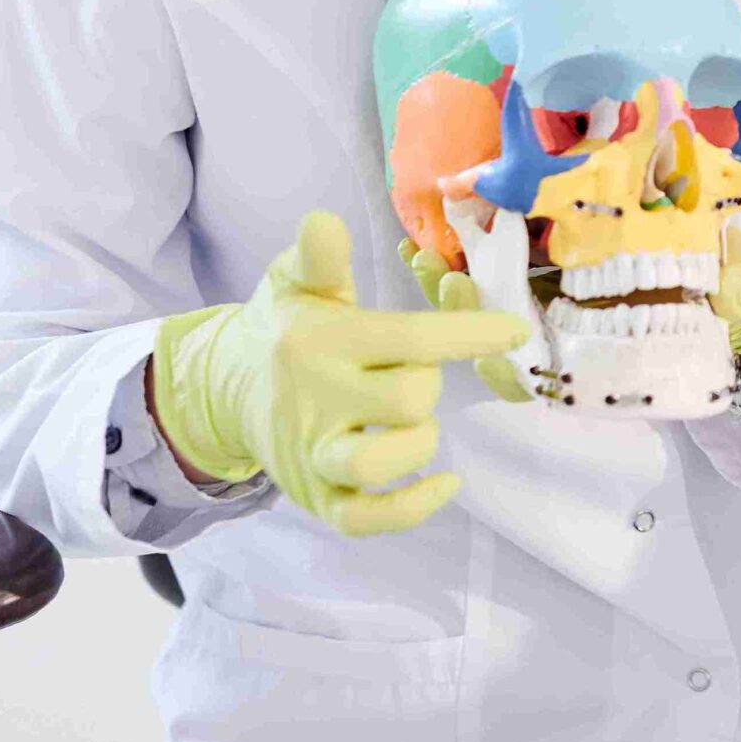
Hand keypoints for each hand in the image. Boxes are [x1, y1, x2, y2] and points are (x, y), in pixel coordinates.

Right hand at [149, 211, 525, 534]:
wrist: (226, 388)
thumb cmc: (286, 328)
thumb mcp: (295, 283)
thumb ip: (319, 258)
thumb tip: (324, 221)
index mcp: (323, 341)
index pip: (408, 338)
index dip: (470, 333)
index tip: (514, 331)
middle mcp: (317, 401)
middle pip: (407, 400)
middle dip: (429, 385)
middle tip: (412, 374)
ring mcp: (314, 455)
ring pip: (378, 464)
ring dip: (418, 445)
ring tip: (417, 426)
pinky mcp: (317, 497)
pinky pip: (365, 519)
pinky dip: (411, 509)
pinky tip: (445, 483)